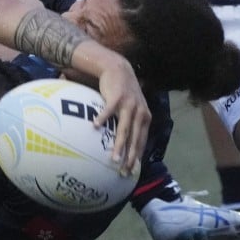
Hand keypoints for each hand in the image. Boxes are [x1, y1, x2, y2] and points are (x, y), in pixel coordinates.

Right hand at [72, 44, 150, 174]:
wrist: (119, 69)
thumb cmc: (123, 91)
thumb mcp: (133, 107)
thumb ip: (132, 121)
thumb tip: (124, 141)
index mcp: (144, 117)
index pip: (141, 141)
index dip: (137, 156)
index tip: (131, 171)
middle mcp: (139, 112)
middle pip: (134, 139)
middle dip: (130, 157)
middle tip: (123, 171)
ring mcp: (128, 105)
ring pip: (124, 129)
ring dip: (119, 145)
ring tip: (113, 158)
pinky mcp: (116, 97)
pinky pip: (108, 110)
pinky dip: (102, 119)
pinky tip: (95, 127)